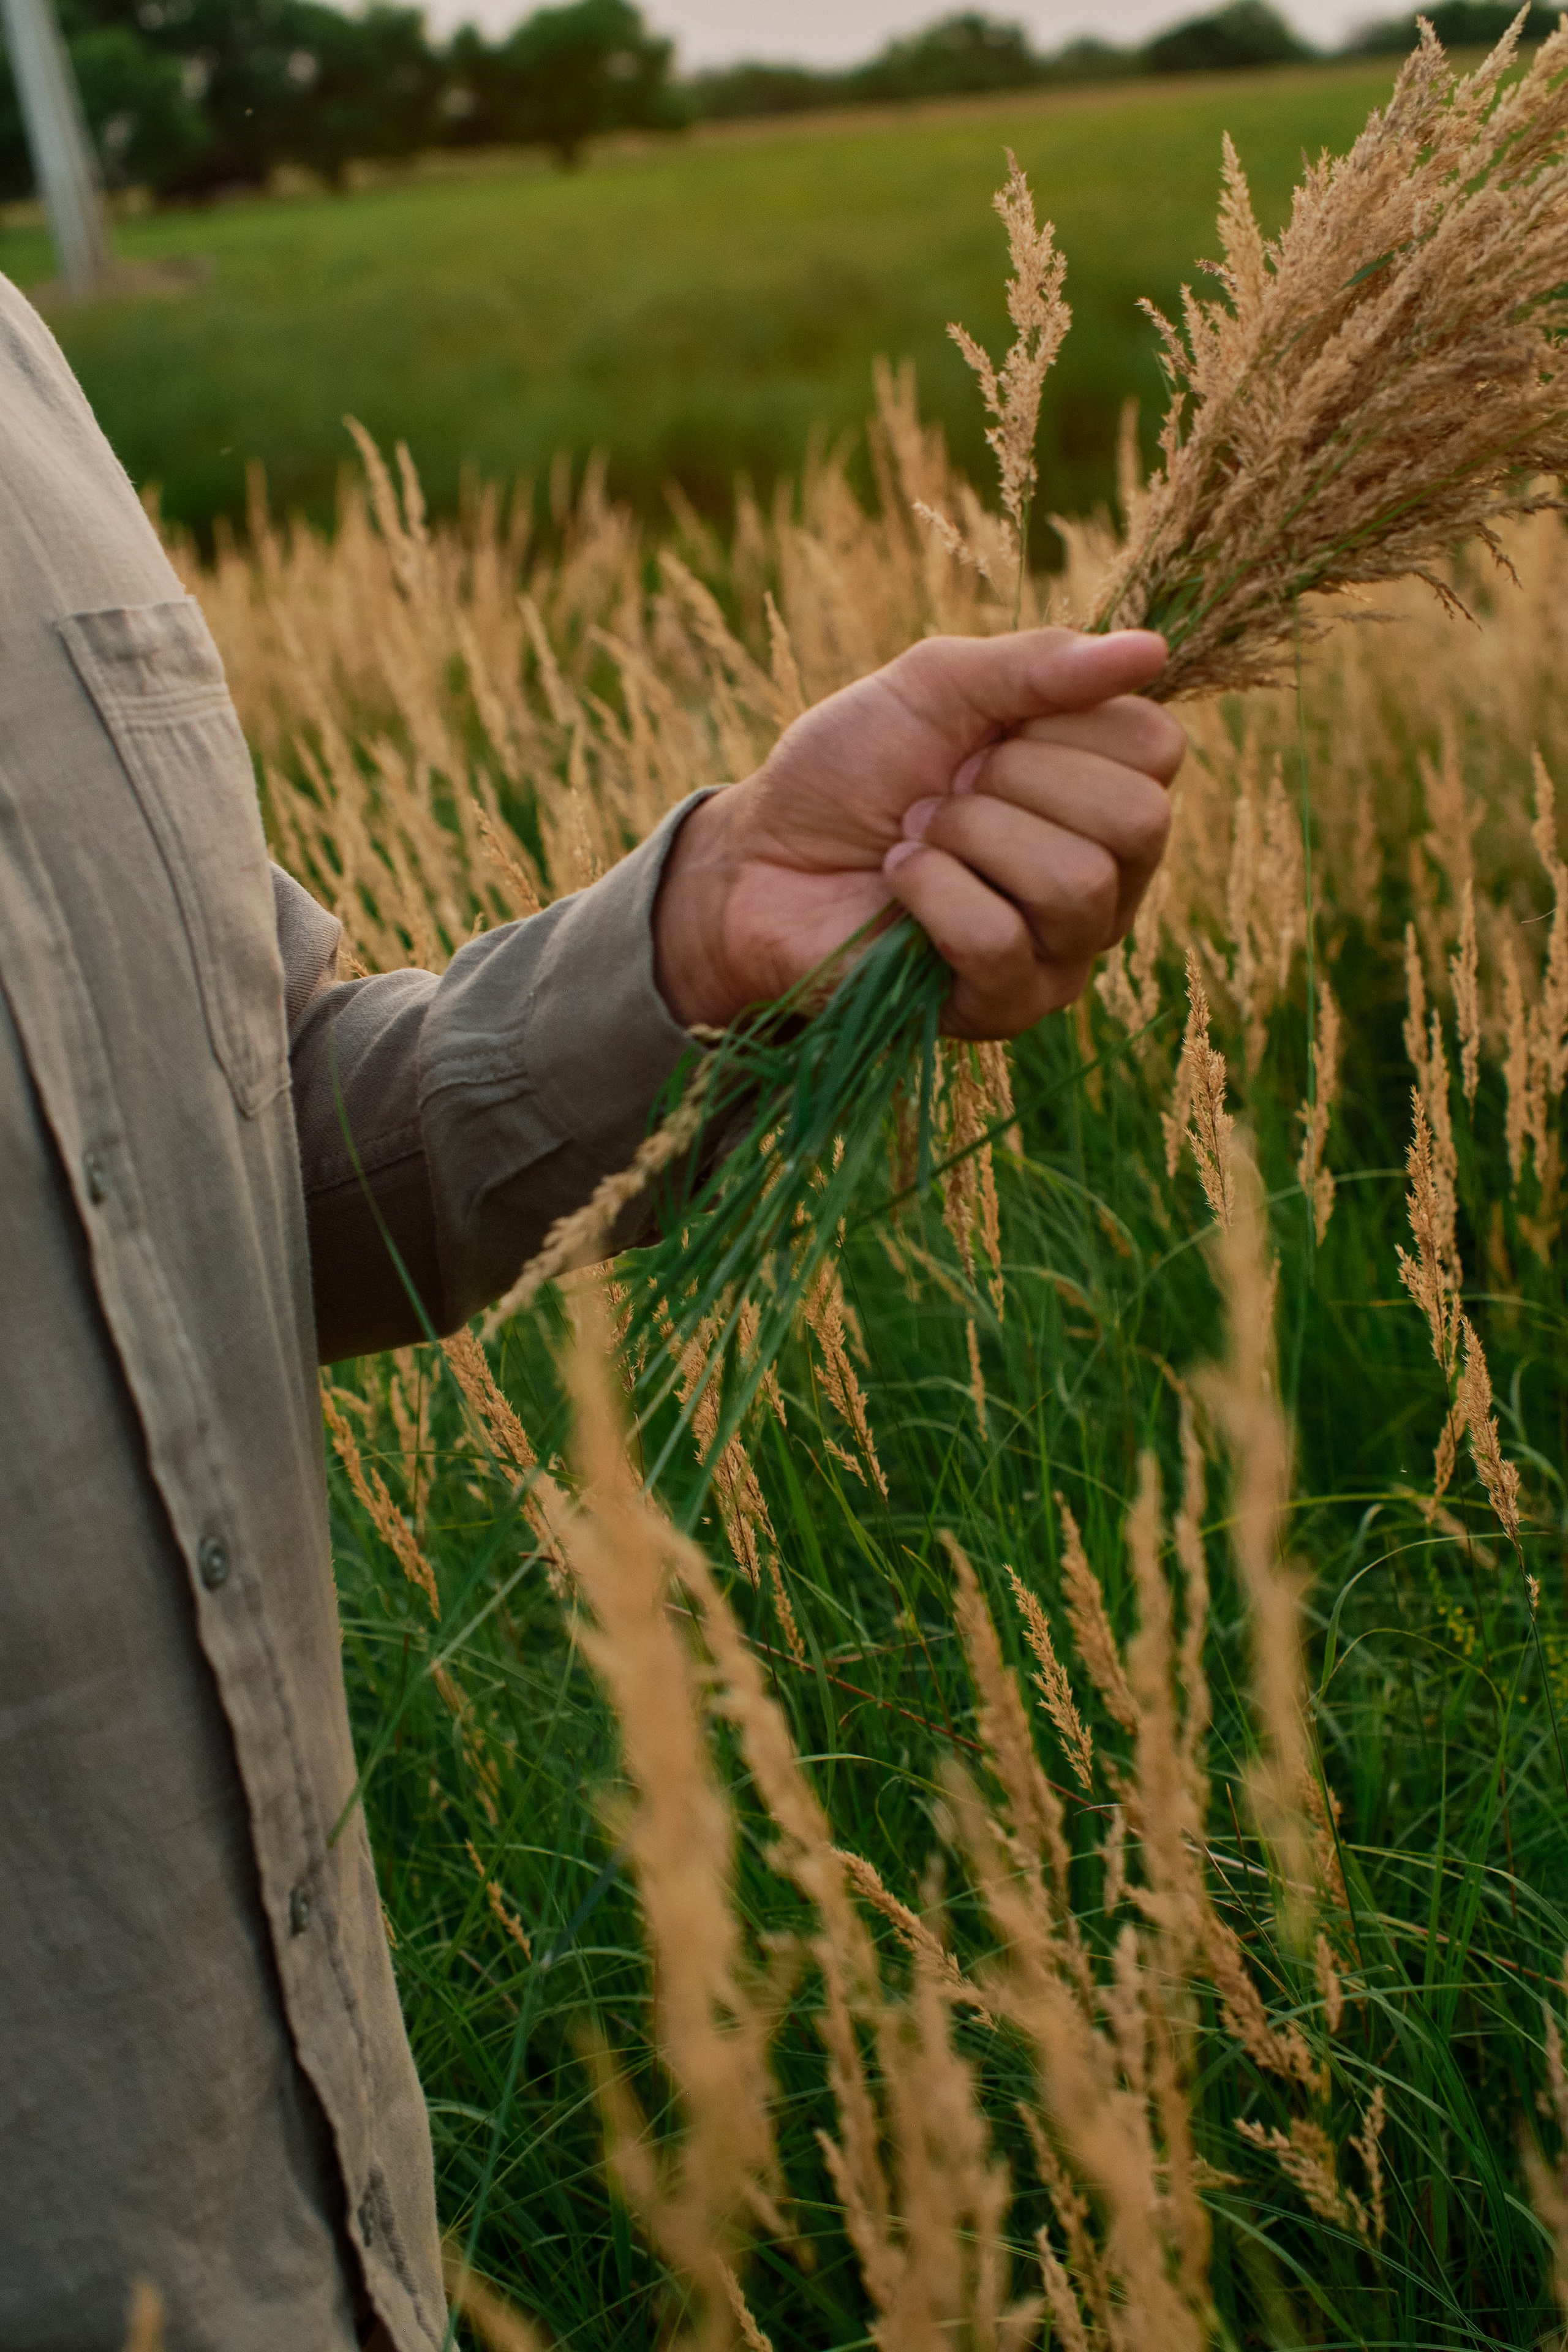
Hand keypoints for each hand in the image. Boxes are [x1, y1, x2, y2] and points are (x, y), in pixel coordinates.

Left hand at [653, 626, 1183, 1038]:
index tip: (985, 735)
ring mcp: (1064, 950)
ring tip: (916, 834)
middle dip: (1016, 783)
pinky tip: (898, 882)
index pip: (1156, 748)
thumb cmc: (851, 770)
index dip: (1061, 723)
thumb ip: (1037, 664)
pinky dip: (929, 893)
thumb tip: (1152, 649)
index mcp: (1104, 791)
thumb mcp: (935, 686)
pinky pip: (999, 940)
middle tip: (949, 789)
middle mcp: (1108, 877)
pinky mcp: (1007, 1007)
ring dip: (968, 837)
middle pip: (1135, 820)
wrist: (760, 855)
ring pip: (1076, 884)